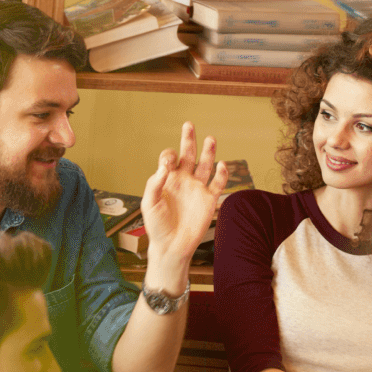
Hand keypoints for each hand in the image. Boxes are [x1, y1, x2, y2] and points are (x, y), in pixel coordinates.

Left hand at [139, 122, 228, 260]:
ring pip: (205, 165)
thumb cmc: (157, 226)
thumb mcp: (150, 202)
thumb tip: (166, 165)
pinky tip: (222, 164)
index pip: (169, 158)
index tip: (168, 164)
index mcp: (167, 180)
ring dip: (208, 151)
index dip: (169, 155)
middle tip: (189, 124)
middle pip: (188, 154)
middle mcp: (183, 180)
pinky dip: (222, 174)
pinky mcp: (209, 200)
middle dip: (188, 140)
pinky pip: (218, 183)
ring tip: (211, 138)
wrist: (172, 246)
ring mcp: (197, 189)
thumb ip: (156, 182)